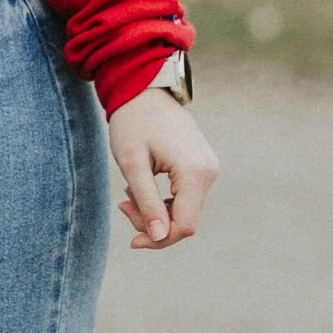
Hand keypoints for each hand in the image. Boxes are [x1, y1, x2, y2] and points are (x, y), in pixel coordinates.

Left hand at [106, 83, 218, 251]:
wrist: (144, 90)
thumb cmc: (133, 123)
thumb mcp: (133, 165)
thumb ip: (146, 202)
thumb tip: (158, 237)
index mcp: (194, 172)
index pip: (184, 225)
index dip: (159, 239)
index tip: (133, 241)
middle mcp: (209, 172)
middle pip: (184, 220)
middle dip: (152, 222)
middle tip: (123, 205)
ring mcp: (208, 169)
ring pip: (184, 210)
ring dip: (155, 210)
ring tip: (129, 192)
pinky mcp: (201, 166)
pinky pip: (185, 196)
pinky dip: (162, 200)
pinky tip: (140, 186)